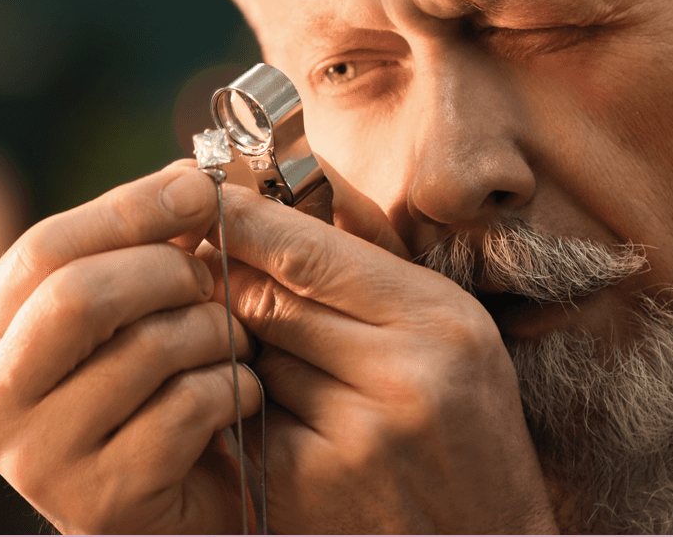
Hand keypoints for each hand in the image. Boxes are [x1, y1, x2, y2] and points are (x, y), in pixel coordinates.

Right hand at [0, 161, 262, 533]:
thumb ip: (139, 246)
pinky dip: (232, 389)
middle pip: (78, 296)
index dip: (128, 210)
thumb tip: (191, 179)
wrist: (170, 507)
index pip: (43, 250)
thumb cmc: (143, 393)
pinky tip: (240, 394)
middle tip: (210, 279)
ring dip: (213, 333)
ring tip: (231, 341)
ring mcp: (36, 461)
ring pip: (145, 351)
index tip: (198, 187)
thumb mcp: (122, 313)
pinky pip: (186, 410)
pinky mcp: (98, 502)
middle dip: (166, 271)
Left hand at [202, 170, 557, 533]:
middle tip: (213, 270)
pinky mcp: (301, 487)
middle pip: (265, 302)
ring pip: (250, 358)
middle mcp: (400, 378)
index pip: (310, 252)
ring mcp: (348, 439)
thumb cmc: (466, 428)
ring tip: (286, 361)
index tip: (205, 198)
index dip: (246, 221)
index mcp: (439, 323)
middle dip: (232, 283)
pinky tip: (284, 416)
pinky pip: (243, 415)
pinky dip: (247, 405)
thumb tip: (298, 185)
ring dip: (245, 349)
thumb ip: (375, 258)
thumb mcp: (451, 329)